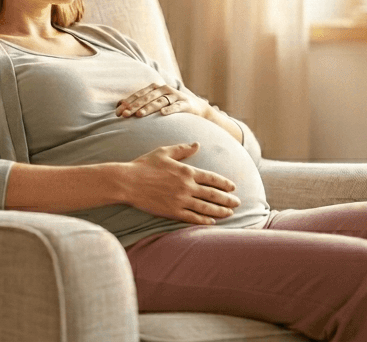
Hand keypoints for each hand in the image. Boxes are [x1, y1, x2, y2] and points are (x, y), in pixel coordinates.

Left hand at [117, 82, 207, 118]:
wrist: (196, 108)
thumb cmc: (171, 106)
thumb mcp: (155, 103)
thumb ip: (139, 103)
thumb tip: (118, 106)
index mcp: (154, 88)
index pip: (138, 95)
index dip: (128, 103)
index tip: (118, 112)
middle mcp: (164, 89)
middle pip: (146, 98)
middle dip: (134, 106)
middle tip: (125, 115)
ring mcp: (175, 95)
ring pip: (159, 101)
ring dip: (149, 108)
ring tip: (139, 115)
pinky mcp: (185, 103)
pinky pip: (176, 106)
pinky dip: (170, 109)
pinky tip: (163, 114)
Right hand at [120, 142, 239, 223]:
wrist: (128, 182)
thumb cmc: (144, 165)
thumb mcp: (164, 152)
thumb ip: (182, 149)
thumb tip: (197, 144)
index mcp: (186, 171)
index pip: (212, 178)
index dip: (224, 183)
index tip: (233, 187)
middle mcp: (187, 187)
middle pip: (213, 194)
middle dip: (227, 199)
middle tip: (238, 203)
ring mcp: (180, 200)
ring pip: (206, 208)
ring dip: (220, 211)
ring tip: (230, 213)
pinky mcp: (172, 212)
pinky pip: (192, 218)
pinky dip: (204, 221)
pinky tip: (212, 222)